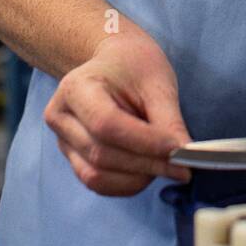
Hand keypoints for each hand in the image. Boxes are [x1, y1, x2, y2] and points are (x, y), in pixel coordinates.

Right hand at [44, 19, 193, 195]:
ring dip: (138, 177)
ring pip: (98, 175)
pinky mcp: (73, 159)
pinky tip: (150, 170)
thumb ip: (169, 121)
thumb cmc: (134, 66)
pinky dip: (128, 183)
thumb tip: (184, 155)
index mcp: (76, 87)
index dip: (143, 141)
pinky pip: (98, 183)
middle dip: (146, 163)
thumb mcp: (157, 83)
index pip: (106, 124)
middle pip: (102, 154)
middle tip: (183, 166)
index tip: (178, 149)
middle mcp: (61, 116)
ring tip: (167, 164)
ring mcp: (63, 141)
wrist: (113, 62)